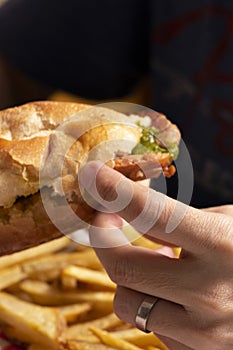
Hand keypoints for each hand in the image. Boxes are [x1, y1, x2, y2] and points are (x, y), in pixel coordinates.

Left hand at [79, 161, 232, 349]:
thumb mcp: (229, 222)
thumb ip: (181, 222)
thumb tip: (131, 213)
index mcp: (223, 245)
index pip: (150, 212)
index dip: (114, 189)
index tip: (92, 175)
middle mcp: (210, 293)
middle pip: (121, 265)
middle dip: (103, 236)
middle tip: (107, 217)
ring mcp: (203, 332)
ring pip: (125, 301)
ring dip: (128, 274)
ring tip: (154, 260)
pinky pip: (148, 322)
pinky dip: (150, 299)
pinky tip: (175, 289)